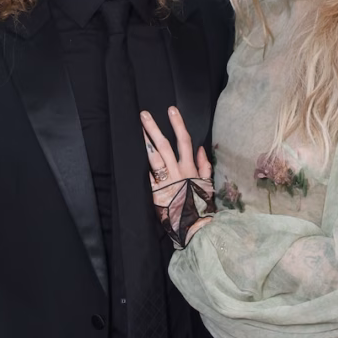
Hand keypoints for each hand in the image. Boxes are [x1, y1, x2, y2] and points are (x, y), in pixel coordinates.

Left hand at [141, 107, 214, 247]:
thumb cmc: (200, 204)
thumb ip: (204, 165)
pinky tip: (131, 156)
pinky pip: (147, 177)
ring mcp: (165, 182)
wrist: (195, 227)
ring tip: (136, 130)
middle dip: (154, 129)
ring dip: (145, 142)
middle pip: (164, 146)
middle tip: (143, 115)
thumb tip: (200, 147)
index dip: (177, 124)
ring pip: (154, 158)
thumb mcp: (206, 183)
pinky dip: (141, 167)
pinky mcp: (155, 193)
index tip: (171, 110)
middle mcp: (177, 172)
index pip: (184, 141)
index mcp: (189, 168)